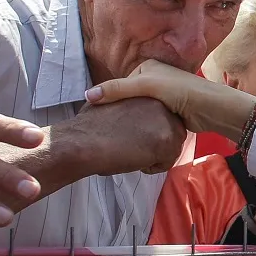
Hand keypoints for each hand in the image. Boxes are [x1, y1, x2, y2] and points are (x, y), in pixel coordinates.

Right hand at [52, 97, 185, 176]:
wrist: (83, 141)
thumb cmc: (89, 126)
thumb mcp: (108, 101)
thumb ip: (123, 102)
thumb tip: (125, 109)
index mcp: (146, 90)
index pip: (160, 115)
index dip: (146, 129)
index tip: (129, 135)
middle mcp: (161, 101)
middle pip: (169, 130)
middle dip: (153, 141)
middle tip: (129, 144)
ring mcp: (166, 119)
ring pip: (171, 146)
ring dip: (153, 154)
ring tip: (130, 150)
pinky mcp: (167, 139)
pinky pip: (168, 161)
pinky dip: (152, 166)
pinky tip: (134, 159)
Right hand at [85, 59, 255, 139]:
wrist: (211, 109)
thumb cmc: (181, 91)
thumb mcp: (145, 86)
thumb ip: (116, 90)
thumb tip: (88, 96)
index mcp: (147, 67)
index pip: (121, 86)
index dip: (113, 101)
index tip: (103, 117)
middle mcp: (154, 79)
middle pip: (130, 100)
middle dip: (125, 114)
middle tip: (114, 129)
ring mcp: (162, 97)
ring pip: (140, 113)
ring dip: (135, 123)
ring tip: (125, 135)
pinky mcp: (169, 113)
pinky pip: (151, 122)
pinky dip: (146, 130)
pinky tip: (140, 139)